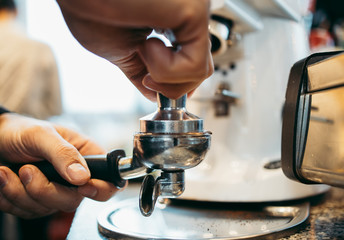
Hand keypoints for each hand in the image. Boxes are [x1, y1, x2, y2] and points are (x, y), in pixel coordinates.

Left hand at [0, 113, 118, 218]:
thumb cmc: (21, 130)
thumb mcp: (42, 135)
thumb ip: (64, 154)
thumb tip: (83, 177)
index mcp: (86, 156)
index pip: (109, 180)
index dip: (100, 189)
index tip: (82, 187)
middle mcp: (74, 177)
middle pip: (73, 200)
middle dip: (45, 190)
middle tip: (26, 169)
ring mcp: (56, 191)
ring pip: (47, 209)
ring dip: (20, 192)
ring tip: (8, 171)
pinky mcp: (37, 201)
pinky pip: (27, 212)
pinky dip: (10, 198)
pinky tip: (5, 179)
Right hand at [56, 0, 213, 100]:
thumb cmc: (88, 6)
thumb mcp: (121, 51)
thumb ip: (144, 70)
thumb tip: (155, 93)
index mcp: (172, 21)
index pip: (191, 62)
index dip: (174, 83)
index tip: (150, 82)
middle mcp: (186, 15)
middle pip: (201, 70)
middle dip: (170, 86)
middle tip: (148, 76)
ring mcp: (194, 12)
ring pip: (201, 72)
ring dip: (164, 76)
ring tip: (143, 48)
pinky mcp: (195, 13)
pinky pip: (195, 67)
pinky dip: (166, 70)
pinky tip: (148, 44)